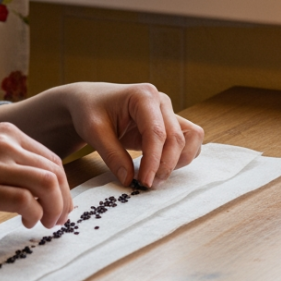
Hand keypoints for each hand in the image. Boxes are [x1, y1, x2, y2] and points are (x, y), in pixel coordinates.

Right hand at [0, 122, 73, 228]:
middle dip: (64, 198)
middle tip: (59, 217)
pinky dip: (34, 215)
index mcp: (5, 133)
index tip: (59, 201)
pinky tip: (26, 222)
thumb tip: (31, 182)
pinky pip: (27, 202)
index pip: (50, 157)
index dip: (62, 183)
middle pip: (55, 171)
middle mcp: (5, 145)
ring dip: (54, 208)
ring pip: (48, 184)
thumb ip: (5, 158)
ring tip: (47, 222)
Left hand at [64, 82, 203, 188]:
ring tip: (155, 176)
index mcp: (143, 96)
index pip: (156, 132)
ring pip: (190, 138)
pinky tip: (159, 167)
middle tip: (147, 185)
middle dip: (165, 165)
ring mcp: (168, 111)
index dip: (154, 161)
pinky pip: (188, 140)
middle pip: (176, 138)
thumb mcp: (94, 131)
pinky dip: (180, 157)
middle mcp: (161, 101)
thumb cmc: (90, 110)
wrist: (90, 101)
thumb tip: (129, 180)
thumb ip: (112, 155)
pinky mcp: (170, 123)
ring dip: (178, 161)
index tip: (143, 182)